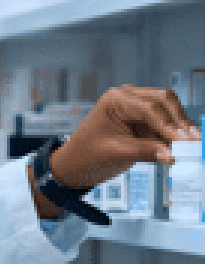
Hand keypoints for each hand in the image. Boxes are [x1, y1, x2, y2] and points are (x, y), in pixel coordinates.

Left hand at [50, 85, 201, 188]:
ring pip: (167, 111)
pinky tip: (180, 148)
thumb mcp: (117, 155)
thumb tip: (175, 155)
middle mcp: (127, 97)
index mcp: (116, 100)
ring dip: (178, 129)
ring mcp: (134, 106)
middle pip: (164, 102)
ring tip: (191, 148)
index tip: (187, 142)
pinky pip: (162, 123)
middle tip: (195, 142)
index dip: (171, 126)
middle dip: (180, 123)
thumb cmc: (86, 158)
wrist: (72, 167)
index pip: (151, 109)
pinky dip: (171, 135)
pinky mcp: (140, 119)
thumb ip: (147, 152)